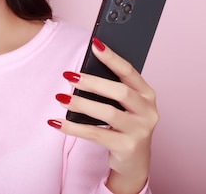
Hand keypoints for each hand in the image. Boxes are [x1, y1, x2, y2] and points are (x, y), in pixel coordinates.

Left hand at [49, 38, 158, 193]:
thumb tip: (81, 73)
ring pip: (108, 113)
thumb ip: (111, 89)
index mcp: (147, 94)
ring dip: (81, 104)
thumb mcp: (124, 105)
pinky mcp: (127, 147)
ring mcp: (140, 131)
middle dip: (93, 82)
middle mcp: (148, 111)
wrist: (133, 162)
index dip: (112, 57)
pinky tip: (57, 122)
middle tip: (69, 75)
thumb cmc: (124, 125)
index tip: (95, 44)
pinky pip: (96, 135)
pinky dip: (74, 128)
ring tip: (61, 98)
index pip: (129, 71)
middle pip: (120, 92)